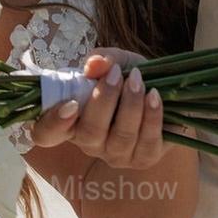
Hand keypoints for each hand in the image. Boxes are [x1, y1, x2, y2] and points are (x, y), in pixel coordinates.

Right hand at [30, 48, 166, 168]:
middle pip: (88, 133)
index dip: (52, 123)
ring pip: (120, 137)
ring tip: (137, 79)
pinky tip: (154, 95)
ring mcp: (117, 154)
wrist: (170, 93)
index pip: (46, 133)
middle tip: (116, 74)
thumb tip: (94, 64)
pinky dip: (151, 116)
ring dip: (129, 104)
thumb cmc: (133, 78)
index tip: (70, 103)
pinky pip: (146, 142)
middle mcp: (90, 142)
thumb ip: (103, 59)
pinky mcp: (145, 157)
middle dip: (103, 100)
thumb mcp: (117, 62)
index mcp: (72, 120)